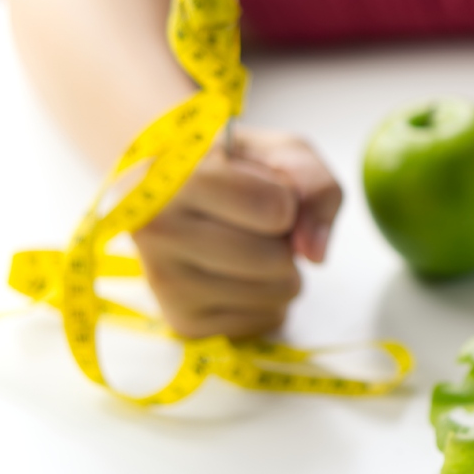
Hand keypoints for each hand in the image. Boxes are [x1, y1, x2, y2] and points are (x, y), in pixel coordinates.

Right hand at [131, 126, 342, 338]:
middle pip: (276, 259)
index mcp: (176, 176)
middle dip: (286, 242)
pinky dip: (269, 299)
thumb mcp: (282, 151)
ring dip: (282, 272)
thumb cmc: (236, 168)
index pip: (275, 209)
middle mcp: (157, 230)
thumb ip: (316, 185)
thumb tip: (315, 254)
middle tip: (253, 222)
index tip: (260, 188)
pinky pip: (268, 319)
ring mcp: (165, 282)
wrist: (177, 198)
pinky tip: (237, 274)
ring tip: (247, 246)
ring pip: (277, 293)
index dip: (287, 200)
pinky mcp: (182, 321)